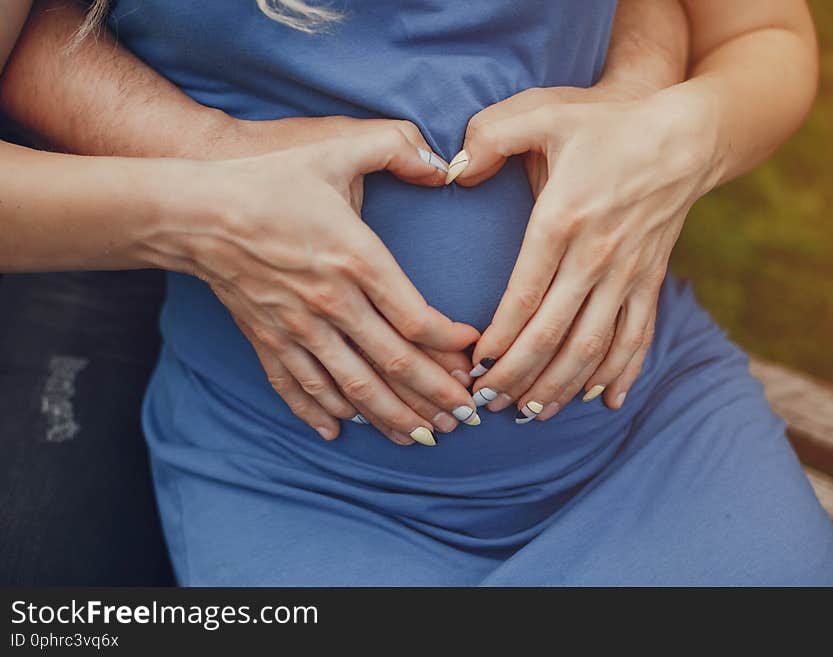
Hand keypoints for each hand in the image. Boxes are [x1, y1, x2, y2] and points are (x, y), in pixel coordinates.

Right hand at [154, 118, 481, 444]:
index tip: (472, 353)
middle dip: (435, 396)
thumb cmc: (267, 181)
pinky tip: (338, 432)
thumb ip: (396, 146)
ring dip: (391, 417)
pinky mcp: (267, 340)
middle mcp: (331, 304)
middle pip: (394, 365)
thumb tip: (444, 164)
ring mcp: (297, 329)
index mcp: (356, 260)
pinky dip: (318, 413)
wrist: (193, 212)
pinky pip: (297, 388)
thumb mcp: (335, 149)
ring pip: (353, 388)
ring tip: (422, 437)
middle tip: (466, 417)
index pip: (417, 319)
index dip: (451, 345)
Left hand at [451, 86, 716, 420]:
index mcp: (564, 220)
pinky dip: (622, 373)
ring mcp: (629, 274)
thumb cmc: (606, 124)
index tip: (474, 367)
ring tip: (531, 413)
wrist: (685, 136)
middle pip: (554, 334)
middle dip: (518, 376)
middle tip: (488, 404)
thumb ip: (490, 135)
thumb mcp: (544, 112)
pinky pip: (638, 337)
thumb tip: (454, 172)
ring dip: (561, 385)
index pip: (524, 297)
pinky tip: (603, 402)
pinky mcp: (651, 281)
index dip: (498, 339)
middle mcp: (598, 256)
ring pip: (594, 347)